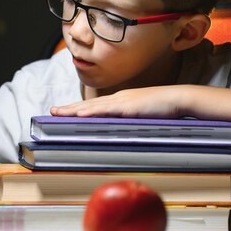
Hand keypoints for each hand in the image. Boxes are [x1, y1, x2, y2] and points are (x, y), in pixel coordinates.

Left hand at [51, 86, 185, 117]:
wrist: (178, 99)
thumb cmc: (165, 108)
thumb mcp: (144, 115)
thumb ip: (132, 121)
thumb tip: (122, 131)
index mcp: (121, 101)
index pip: (95, 105)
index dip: (79, 108)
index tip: (64, 112)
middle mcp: (118, 98)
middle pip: (89, 104)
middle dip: (69, 108)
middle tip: (52, 110)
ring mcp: (123, 101)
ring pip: (93, 106)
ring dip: (74, 110)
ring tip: (58, 112)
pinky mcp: (128, 107)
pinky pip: (106, 110)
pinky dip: (91, 112)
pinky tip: (80, 114)